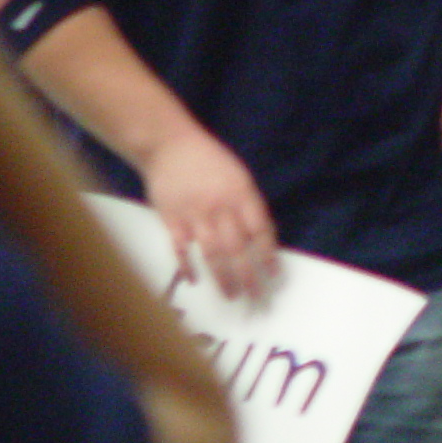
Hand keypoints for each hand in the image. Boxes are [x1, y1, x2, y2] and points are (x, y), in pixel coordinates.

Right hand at [139, 125, 278, 301]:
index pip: (260, 230)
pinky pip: (180, 249)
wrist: (168, 145)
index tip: (273, 275)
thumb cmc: (209, 160)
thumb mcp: (239, 176)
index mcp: (241, 194)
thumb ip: (249, 205)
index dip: (268, 254)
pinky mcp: (171, 220)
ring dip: (223, 278)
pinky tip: (194, 281)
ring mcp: (194, 215)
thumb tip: (262, 238)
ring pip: (212, 254)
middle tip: (256, 297)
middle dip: (248, 276)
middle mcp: (220, 207)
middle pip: (237, 249)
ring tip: (231, 296)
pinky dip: (187, 266)